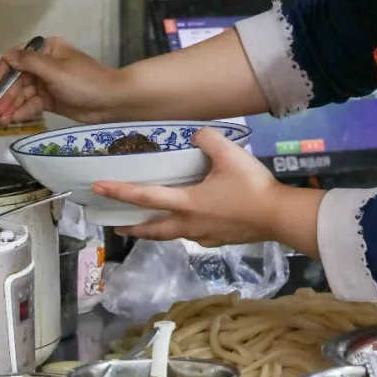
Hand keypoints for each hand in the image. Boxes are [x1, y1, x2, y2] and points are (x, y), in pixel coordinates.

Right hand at [0, 37, 124, 124]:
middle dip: (6, 95)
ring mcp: (48, 83)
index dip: (2, 72)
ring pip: (23, 94)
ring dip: (12, 106)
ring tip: (2, 120)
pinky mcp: (51, 99)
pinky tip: (14, 119)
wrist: (112, 101)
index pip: (17, 58)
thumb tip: (7, 55)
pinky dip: (23, 111)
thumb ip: (29, 62)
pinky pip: (32, 104)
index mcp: (47, 50)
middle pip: (18, 79)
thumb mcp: (55, 70)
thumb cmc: (85, 81)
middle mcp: (45, 65)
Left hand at [93, 127, 323, 254]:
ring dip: (155, 231)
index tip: (97, 189)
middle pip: (152, 229)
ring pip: (171, 235)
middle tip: (116, 225)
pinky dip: (181, 230)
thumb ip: (207, 139)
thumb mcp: (228, 154)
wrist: (279, 216)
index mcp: (186, 203)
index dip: (119, 191)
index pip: (145, 196)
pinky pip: (193, 236)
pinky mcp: (219, 240)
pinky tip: (188, 223)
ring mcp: (204, 236)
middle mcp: (189, 224)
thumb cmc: (251, 187)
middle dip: (132, 227)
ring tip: (147, 225)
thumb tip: (196, 136)